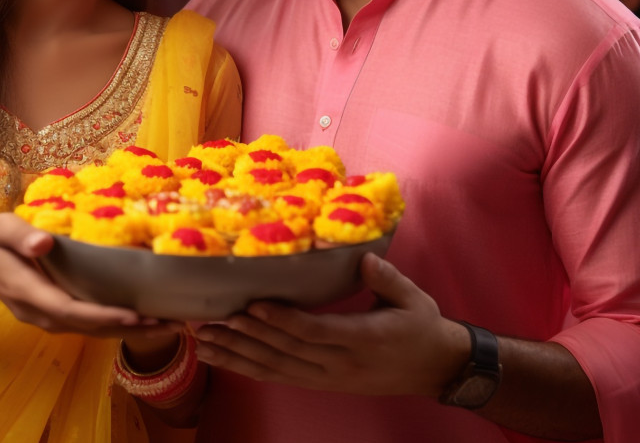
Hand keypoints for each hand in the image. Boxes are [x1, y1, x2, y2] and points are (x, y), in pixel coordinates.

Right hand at [0, 212, 179, 340]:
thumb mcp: (0, 228)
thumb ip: (20, 236)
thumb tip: (44, 243)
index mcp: (27, 292)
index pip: (70, 309)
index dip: (103, 315)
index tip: (135, 315)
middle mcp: (38, 313)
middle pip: (88, 328)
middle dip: (129, 327)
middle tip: (171, 323)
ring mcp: (44, 318)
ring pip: (90, 332)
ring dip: (128, 330)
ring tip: (168, 325)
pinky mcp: (52, 315)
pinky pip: (87, 326)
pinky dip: (115, 325)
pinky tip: (142, 321)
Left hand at [192, 253, 467, 395]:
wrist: (435, 368)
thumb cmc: (421, 327)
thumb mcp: (412, 298)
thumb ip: (386, 278)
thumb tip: (364, 257)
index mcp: (364, 339)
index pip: (316, 332)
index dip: (283, 321)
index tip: (253, 305)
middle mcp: (341, 363)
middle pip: (286, 352)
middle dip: (246, 337)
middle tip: (211, 323)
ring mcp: (328, 378)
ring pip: (276, 369)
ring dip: (238, 356)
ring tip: (204, 342)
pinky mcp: (321, 383)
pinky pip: (279, 377)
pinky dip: (248, 369)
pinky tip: (222, 360)